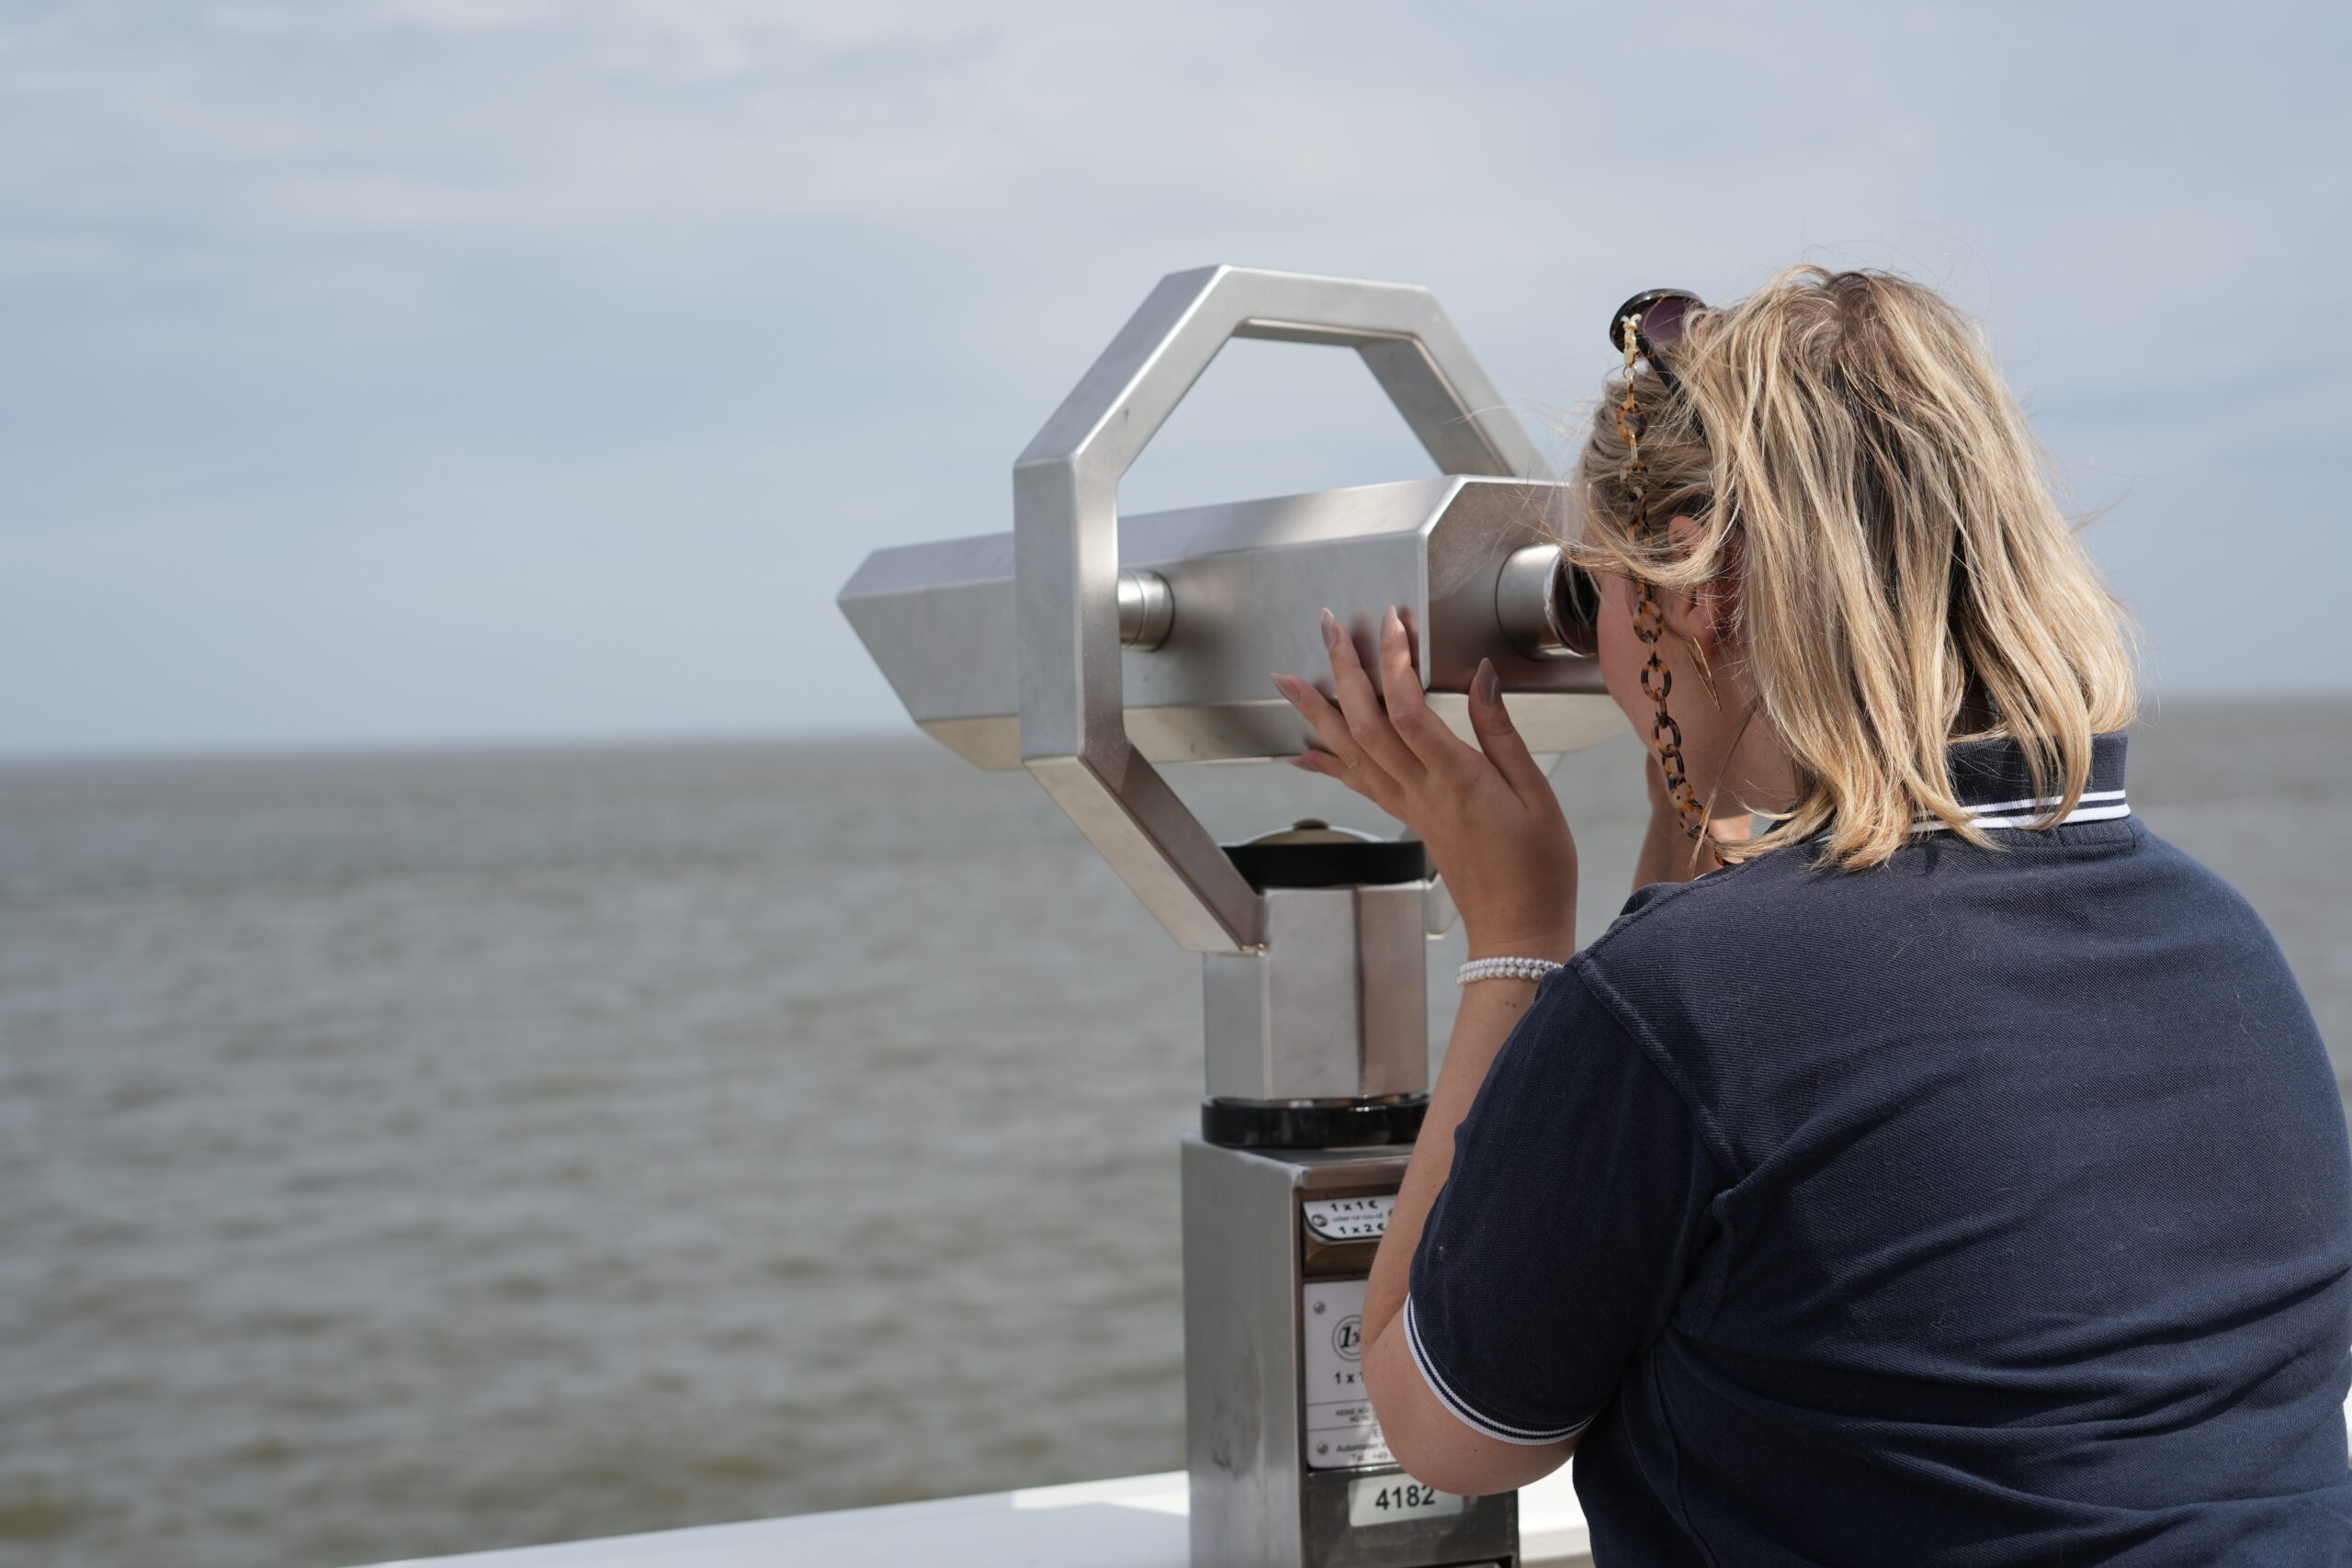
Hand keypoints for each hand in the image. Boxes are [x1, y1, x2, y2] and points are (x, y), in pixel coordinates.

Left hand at [1273, 606, 1575, 961]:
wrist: (1516, 930)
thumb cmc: (1537, 867)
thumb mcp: (1536, 793)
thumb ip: (1502, 732)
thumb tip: (1482, 676)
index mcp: (1457, 780)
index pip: (1408, 710)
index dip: (1394, 663)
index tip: (1393, 622)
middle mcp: (1421, 792)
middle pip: (1366, 724)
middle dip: (1343, 671)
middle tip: (1327, 627)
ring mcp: (1408, 807)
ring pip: (1351, 752)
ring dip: (1318, 711)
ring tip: (1287, 679)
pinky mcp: (1407, 819)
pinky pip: (1358, 784)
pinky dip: (1328, 762)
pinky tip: (1304, 750)